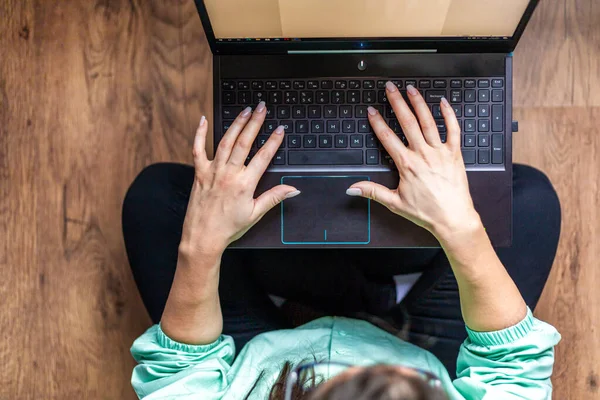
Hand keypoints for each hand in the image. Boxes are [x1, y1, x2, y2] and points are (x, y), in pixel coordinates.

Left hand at [180, 102, 299, 255]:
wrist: (203, 237)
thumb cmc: (228, 228)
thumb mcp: (255, 214)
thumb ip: (274, 198)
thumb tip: (293, 190)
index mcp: (244, 184)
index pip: (263, 157)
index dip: (273, 141)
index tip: (280, 130)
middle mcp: (228, 174)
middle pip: (244, 142)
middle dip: (255, 122)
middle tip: (262, 108)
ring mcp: (212, 171)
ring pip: (225, 141)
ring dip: (236, 124)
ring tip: (245, 111)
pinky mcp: (199, 173)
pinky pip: (198, 149)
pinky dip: (200, 134)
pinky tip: (203, 120)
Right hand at [347, 82, 480, 241]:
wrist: (453, 219)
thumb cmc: (427, 212)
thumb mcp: (395, 203)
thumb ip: (372, 192)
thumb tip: (353, 188)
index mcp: (407, 165)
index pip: (388, 138)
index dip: (378, 122)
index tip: (372, 111)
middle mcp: (423, 154)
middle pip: (407, 122)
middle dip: (397, 103)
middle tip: (390, 89)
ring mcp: (440, 152)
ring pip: (428, 122)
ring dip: (418, 103)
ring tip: (411, 90)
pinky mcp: (455, 154)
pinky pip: (453, 130)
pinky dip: (449, 115)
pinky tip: (443, 103)